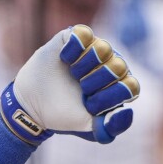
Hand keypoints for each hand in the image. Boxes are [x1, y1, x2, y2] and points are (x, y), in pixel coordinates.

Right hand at [6, 25, 139, 143]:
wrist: (32, 105)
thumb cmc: (63, 115)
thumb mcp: (88, 128)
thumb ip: (111, 127)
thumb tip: (126, 111)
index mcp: (118, 86)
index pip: (130, 87)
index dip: (110, 96)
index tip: (90, 104)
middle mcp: (109, 65)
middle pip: (118, 67)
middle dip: (96, 82)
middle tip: (81, 88)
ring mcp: (93, 49)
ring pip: (103, 48)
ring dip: (84, 66)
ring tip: (72, 74)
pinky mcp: (75, 37)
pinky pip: (84, 34)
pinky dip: (73, 49)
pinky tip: (64, 59)